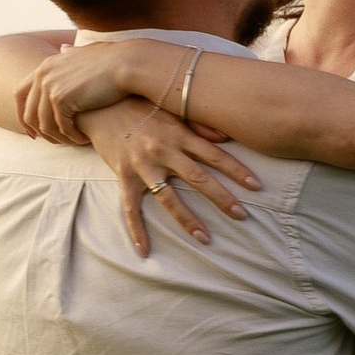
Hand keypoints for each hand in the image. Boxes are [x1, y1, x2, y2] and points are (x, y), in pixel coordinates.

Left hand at [20, 36, 166, 140]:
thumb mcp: (85, 53)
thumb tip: (64, 48)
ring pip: (45, 124)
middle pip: (28, 113)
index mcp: (45, 65)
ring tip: (75, 141)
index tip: (32, 131)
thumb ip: (71, 54)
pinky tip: (85, 139)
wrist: (127, 63)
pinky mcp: (61, 99)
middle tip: (56, 143)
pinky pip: (61, 127)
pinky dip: (72, 136)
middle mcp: (43, 74)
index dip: (23, 114)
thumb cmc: (112, 59)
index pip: (20, 93)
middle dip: (39, 132)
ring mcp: (50, 86)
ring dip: (60, 137)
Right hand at [88, 101, 260, 255]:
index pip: (214, 154)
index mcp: (178, 133)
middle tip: (242, 216)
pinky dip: (137, 230)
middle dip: (222, 198)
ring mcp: (143, 165)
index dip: (236, 170)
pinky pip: (131, 208)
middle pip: (198, 178)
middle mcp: (163, 150)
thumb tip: (227, 136)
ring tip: (206, 238)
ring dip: (189, 220)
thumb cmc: (139, 105)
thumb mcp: (170, 108)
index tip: (256, 186)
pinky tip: (145, 250)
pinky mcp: (124, 176)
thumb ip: (199, 123)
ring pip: (169, 198)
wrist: (98, 104)